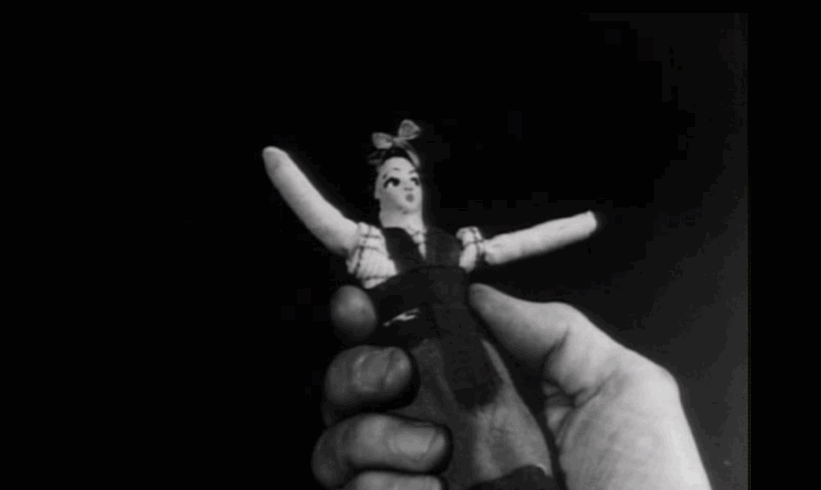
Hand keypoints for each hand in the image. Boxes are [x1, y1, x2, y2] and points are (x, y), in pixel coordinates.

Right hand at [313, 284, 712, 488]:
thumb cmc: (645, 484)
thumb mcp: (620, 389)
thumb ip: (552, 330)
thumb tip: (478, 295)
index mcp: (488, 395)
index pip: (411, 345)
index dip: (374, 320)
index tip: (360, 307)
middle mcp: (443, 437)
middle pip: (355, 389)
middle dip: (358, 370)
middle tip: (396, 376)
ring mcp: (419, 486)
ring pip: (340, 443)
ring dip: (371, 435)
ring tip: (433, 453)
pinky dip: (382, 487)